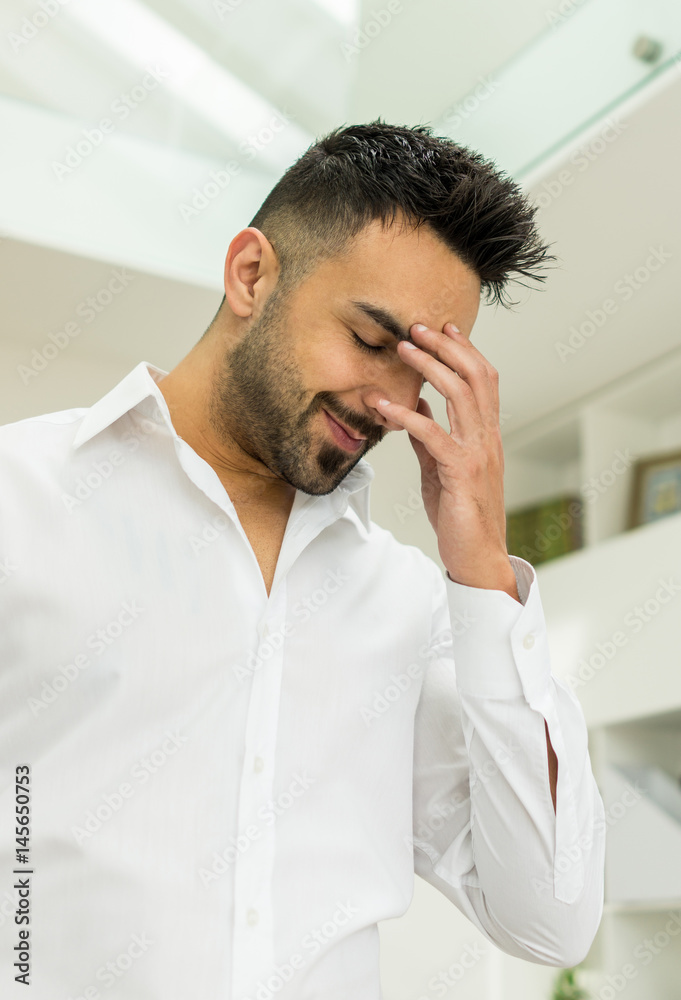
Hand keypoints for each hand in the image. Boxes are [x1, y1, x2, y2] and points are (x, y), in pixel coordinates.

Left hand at [376, 321, 518, 600]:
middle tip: (417, 326)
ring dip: (430, 367)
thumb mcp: (440, 468)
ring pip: (460, 395)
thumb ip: (430, 437)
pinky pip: (433, 435)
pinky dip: (406, 415)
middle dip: (446, 346)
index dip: (465, 349)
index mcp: (485, 434)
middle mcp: (486, 438)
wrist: (478, 557)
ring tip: (403, 349)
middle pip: (475, 376)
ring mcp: (477, 454)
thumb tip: (417, 407)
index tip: (443, 327)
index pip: (483, 379)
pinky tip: (384, 405)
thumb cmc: (460, 514)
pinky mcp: (461, 473)